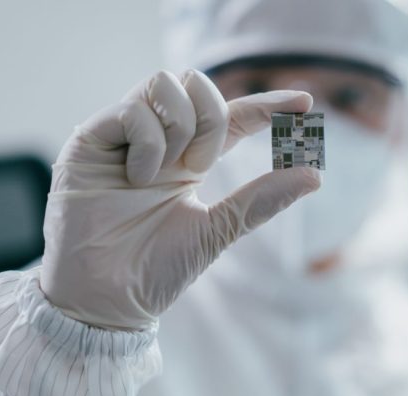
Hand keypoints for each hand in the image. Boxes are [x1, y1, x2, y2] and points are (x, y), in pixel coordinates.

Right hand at [40, 70, 319, 329]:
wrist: (104, 300)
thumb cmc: (156, 270)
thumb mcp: (216, 231)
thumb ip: (260, 200)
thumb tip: (315, 175)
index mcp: (190, 162)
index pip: (234, 119)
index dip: (268, 105)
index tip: (305, 101)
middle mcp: (160, 143)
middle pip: (198, 86)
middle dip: (212, 116)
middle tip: (201, 164)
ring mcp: (124, 138)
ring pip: (164, 83)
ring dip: (180, 126)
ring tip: (164, 173)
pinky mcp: (91, 141)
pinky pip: (131, 110)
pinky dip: (147, 140)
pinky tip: (138, 176)